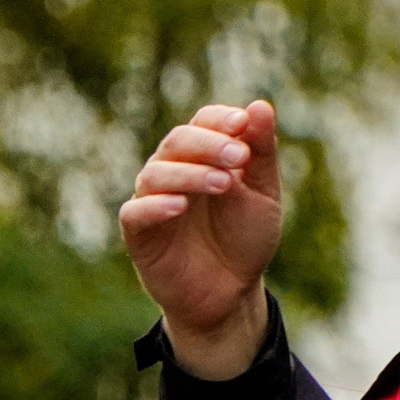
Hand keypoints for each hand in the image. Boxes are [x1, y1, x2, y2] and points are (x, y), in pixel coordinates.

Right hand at [119, 101, 283, 379]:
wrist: (232, 293)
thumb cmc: (244, 239)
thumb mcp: (263, 194)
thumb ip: (261, 153)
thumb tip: (260, 105)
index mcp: (203, 156)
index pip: (203, 122)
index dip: (221, 120)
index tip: (244, 124)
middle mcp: (173, 171)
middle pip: (178, 141)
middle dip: (210, 145)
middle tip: (239, 158)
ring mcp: (152, 200)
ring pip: (156, 172)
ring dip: (190, 173)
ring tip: (224, 183)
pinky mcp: (138, 234)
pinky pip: (136, 212)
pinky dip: (156, 205)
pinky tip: (181, 205)